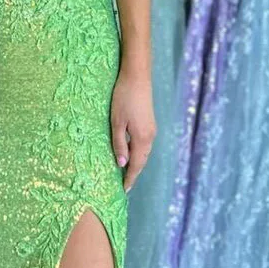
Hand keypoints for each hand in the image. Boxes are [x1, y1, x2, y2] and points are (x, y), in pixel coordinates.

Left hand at [110, 68, 154, 192]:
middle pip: (142, 160)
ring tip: (126, 171)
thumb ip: (119, 144)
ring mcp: (152, 129)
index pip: (136, 165)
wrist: (137, 76)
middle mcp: (150, 137)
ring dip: (136, 162)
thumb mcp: (116, 122)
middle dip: (133, 173)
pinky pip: (144, 144)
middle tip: (124, 185)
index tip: (124, 190)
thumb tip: (121, 164)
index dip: (130, 178)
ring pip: (144, 152)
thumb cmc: (124, 98)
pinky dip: (138, 152)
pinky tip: (130, 152)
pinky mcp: (150, 122)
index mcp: (142, 139)